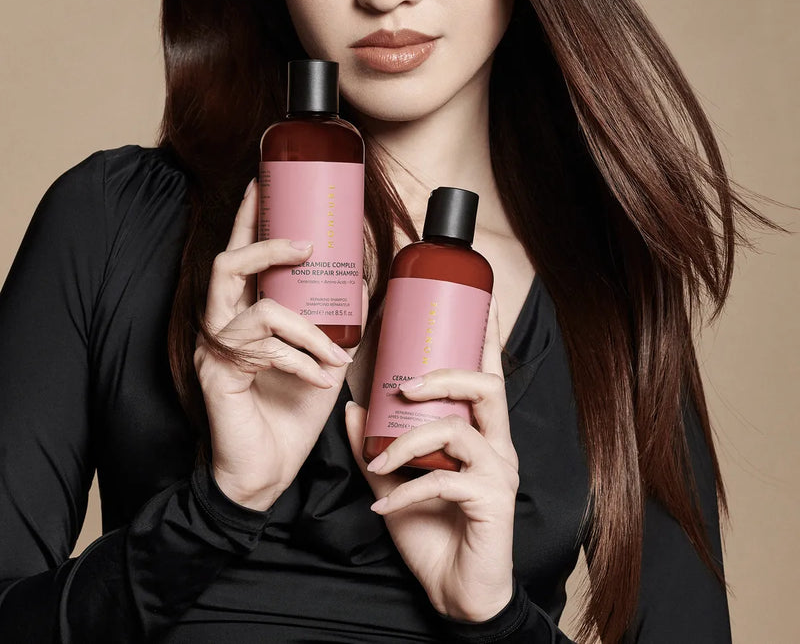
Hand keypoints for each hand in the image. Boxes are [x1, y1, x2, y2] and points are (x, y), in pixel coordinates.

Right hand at [195, 179, 365, 509]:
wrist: (264, 476)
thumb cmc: (289, 414)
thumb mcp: (322, 358)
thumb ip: (333, 322)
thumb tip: (363, 280)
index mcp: (241, 312)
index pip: (239, 253)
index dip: (249, 215)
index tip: (265, 178)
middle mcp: (220, 325)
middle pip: (227, 263)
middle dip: (269, 247)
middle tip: (307, 246)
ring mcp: (213, 350)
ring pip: (256, 308)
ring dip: (306, 328)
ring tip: (337, 352)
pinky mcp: (217, 376)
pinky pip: (263, 350)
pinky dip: (302, 362)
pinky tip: (322, 381)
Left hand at [344, 299, 517, 621]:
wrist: (456, 596)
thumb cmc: (433, 534)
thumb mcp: (397, 483)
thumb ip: (378, 447)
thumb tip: (351, 407)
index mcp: (480, 433)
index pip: (487, 375)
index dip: (485, 337)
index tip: (479, 301)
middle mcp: (497, 447)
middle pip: (487, 388)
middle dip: (444, 378)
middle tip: (403, 388)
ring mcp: (499, 475)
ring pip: (460, 432)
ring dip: (411, 442)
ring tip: (380, 459)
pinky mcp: (491, 504)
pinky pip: (444, 482)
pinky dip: (406, 492)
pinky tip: (383, 506)